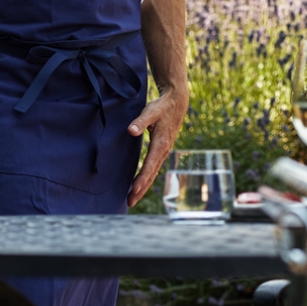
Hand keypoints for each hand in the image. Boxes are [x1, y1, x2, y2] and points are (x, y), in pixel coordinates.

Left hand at [126, 82, 189, 206]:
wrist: (176, 102)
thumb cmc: (162, 107)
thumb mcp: (150, 111)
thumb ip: (140, 122)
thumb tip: (131, 131)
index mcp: (161, 143)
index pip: (149, 165)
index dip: (141, 178)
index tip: (133, 189)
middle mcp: (163, 151)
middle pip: (151, 174)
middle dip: (141, 189)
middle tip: (130, 202)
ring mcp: (163, 151)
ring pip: (153, 173)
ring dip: (143, 186)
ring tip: (132, 198)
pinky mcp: (161, 150)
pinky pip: (154, 168)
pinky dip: (146, 178)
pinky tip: (140, 184)